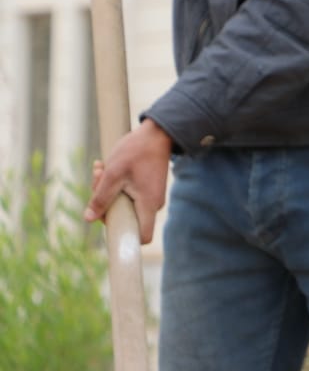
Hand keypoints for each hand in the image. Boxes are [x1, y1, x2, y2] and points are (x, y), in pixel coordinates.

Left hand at [84, 118, 173, 243]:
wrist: (157, 132)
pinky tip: (104, 167)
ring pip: (122, 204)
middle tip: (97, 181)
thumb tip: (89, 219)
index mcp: (148, 204)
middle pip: (124, 218)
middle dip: (105, 203)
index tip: (107, 225)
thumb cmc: (137, 151)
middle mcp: (151, 204)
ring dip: (106, 190)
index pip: (141, 236)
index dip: (124, 238)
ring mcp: (149, 196)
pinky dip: (114, 184)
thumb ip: (101, 198)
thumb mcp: (113, 174)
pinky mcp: (145, 188)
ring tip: (100, 169)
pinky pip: (126, 194)